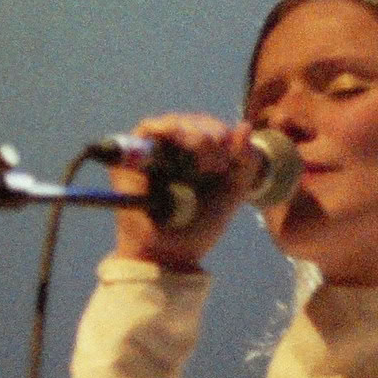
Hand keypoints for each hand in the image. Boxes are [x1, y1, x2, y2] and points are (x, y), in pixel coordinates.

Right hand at [109, 113, 259, 271]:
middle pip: (192, 122)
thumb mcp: (233, 191)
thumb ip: (246, 161)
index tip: (236, 150)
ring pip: (172, 123)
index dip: (223, 132)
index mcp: (197, 155)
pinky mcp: (131, 158)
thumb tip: (244, 126)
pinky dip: (165, 128)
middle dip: (211, 133)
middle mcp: (172, 151)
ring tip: (208, 156)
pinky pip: (146, 130)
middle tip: (221, 157)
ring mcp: (151, 153)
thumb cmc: (200, 225)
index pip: (209, 128)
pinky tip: (181, 137)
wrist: (173, 254)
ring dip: (193, 132)